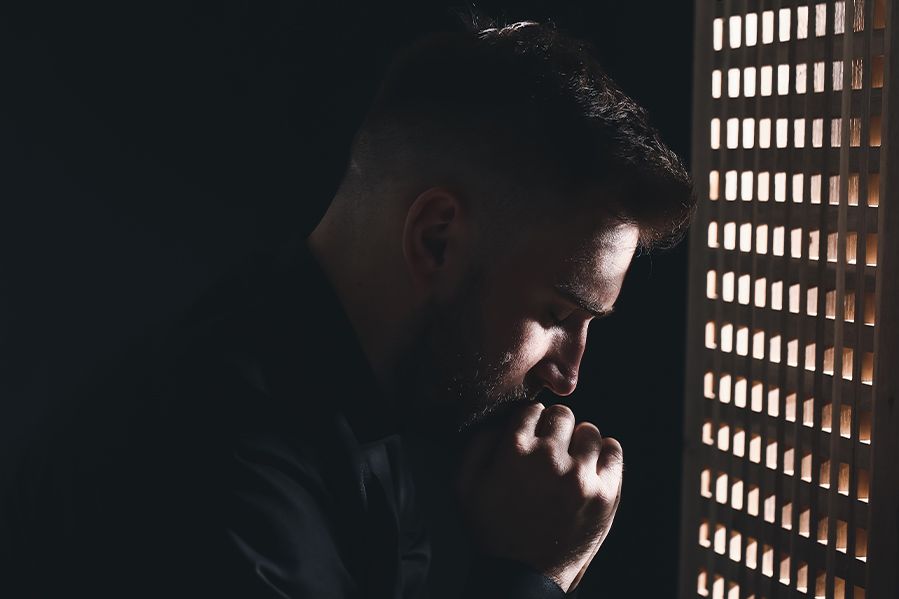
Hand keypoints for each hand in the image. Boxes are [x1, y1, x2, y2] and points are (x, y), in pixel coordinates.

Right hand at [455, 403, 622, 592]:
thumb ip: (478, 442)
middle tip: (552, 448)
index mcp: (514, 450)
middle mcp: (548, 458)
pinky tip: (592, 466)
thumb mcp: (466, 485)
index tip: (532, 436)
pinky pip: (614, 452)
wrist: (523, 574)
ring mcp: (579, 476)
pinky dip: (605, 454)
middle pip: (562, 415)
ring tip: (572, 460)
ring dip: (580, 441)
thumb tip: (502, 417)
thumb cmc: (491, 528)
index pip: (532, 409)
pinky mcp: (604, 494)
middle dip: (555, 428)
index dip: (531, 421)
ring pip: (589, 431)